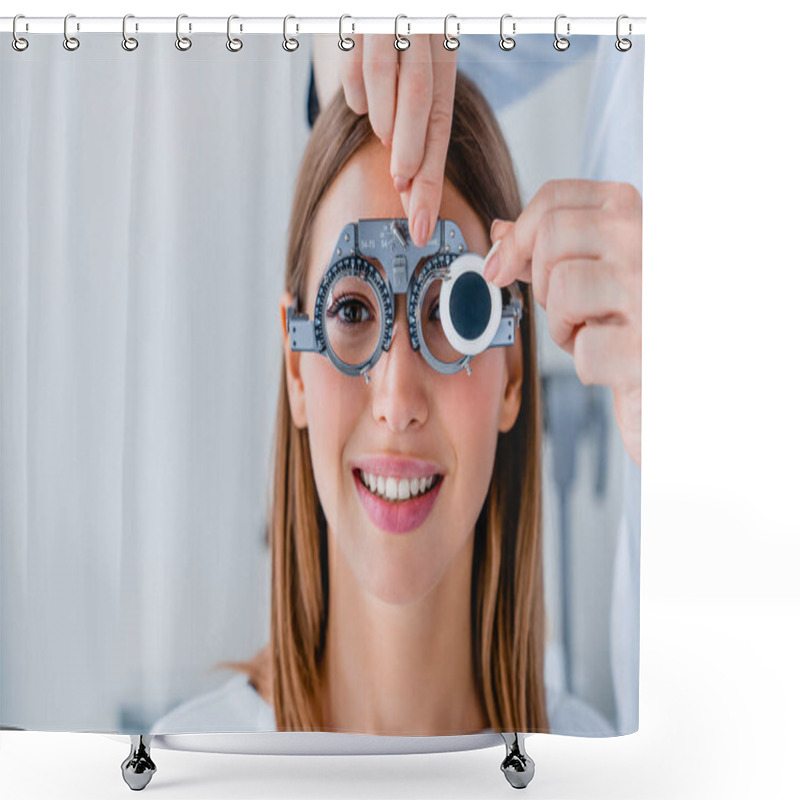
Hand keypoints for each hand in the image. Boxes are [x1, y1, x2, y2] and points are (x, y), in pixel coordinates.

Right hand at [312, 34, 456, 246]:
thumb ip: (412, 113)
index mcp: (443, 48)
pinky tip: (362, 102)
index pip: (442, 121)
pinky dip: (356, 92)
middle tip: (405, 193)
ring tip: (386, 141)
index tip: (423, 222)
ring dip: (387, 124)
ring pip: (390, 81)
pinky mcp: (362, 15)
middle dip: (414, 159)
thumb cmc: (392, 33)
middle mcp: (423, 32)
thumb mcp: (414, 64)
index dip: (433, 177)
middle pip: (423, 102)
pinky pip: (355, 61)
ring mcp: (393, 21)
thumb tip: (408, 176)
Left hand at [484, 179, 641, 465]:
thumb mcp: (593, 277)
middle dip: (541, 281)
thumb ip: (551, 250)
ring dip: (562, 324)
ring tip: (593, 333)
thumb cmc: (632, 326)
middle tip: (567, 309)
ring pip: (562, 287)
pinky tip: (612, 363)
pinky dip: (586, 363)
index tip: (499, 267)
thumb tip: (500, 231)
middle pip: (552, 234)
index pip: (556, 198)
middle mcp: (653, 243)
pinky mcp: (650, 348)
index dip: (517, 235)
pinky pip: (584, 348)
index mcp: (639, 216)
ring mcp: (655, 294)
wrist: (675, 386)